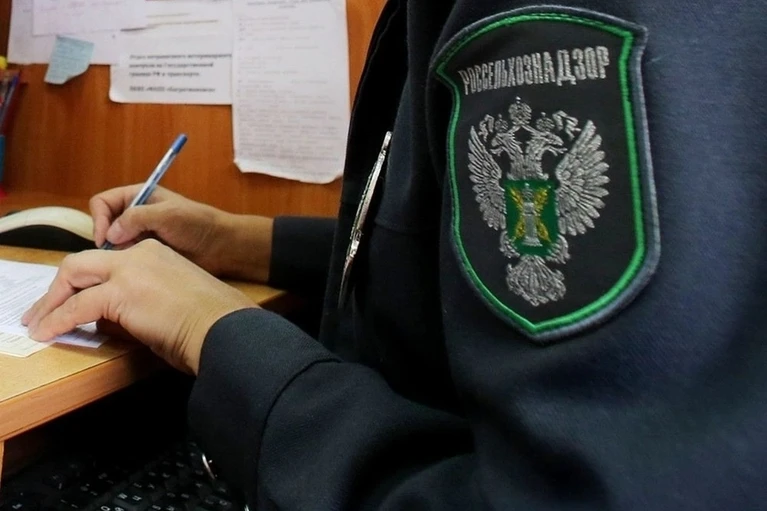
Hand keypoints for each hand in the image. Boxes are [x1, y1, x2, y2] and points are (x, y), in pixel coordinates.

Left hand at [22, 239, 255, 373]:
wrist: (224, 327)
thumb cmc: (211, 322)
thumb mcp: (173, 301)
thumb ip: (143, 300)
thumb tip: (116, 320)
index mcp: (155, 254)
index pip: (107, 261)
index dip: (85, 281)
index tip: (74, 299)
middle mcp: (140, 254)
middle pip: (82, 262)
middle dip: (58, 287)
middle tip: (44, 311)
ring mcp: (129, 270)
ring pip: (72, 277)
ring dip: (51, 303)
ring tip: (39, 325)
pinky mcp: (121, 293)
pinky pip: (75, 307)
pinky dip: (56, 320)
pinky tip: (48, 333)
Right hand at [90, 185, 225, 273]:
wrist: (219, 246)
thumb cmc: (197, 223)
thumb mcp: (168, 215)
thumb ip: (138, 218)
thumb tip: (110, 234)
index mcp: (137, 196)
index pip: (103, 203)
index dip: (99, 219)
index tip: (105, 239)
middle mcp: (134, 214)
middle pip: (103, 224)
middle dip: (106, 239)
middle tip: (117, 254)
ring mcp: (139, 234)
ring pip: (112, 244)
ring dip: (116, 252)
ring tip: (130, 261)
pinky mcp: (145, 252)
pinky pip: (125, 257)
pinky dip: (125, 262)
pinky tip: (136, 268)